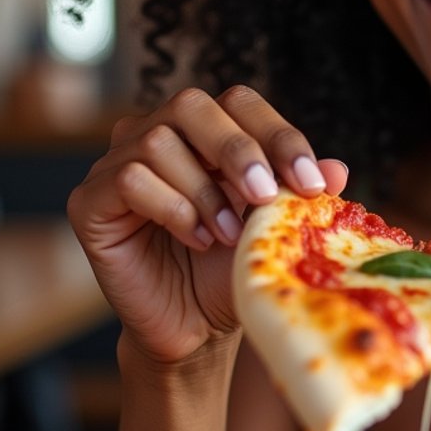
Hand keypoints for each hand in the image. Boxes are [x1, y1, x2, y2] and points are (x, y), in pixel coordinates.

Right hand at [67, 86, 347, 363]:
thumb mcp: (275, 230)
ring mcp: (117, 164)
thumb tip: (339, 168)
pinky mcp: (91, 201)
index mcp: (205, 132)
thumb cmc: (232, 271)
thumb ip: (302, 195)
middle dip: (237, 149)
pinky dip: (172, 208)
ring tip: (226, 234)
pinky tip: (196, 239)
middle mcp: (156, 135)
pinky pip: (129, 179)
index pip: (239, 102)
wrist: (195, 328)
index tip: (312, 184)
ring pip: (159, 142)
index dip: (278, 135)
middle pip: (191, 105)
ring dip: (203, 190)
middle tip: (264, 196)